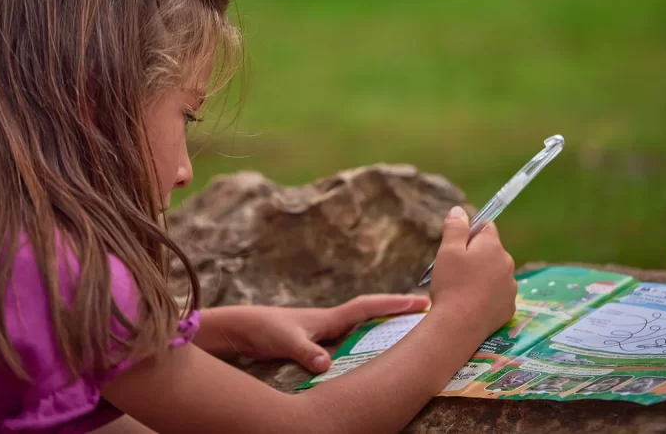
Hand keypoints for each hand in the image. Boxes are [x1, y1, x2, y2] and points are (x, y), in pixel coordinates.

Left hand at [196, 294, 429, 372]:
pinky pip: (348, 341)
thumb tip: (326, 364)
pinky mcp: (314, 343)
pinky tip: (370, 354)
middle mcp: (330, 322)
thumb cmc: (262, 328)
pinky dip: (363, 343)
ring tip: (407, 331)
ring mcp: (323, 332)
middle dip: (397, 312)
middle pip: (371, 314)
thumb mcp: (285, 340)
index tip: (421, 301)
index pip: (367, 307)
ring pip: (361, 328)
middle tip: (425, 311)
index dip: (394, 304)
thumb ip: (306, 351)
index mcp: (328, 318)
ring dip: (382, 327)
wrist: (239, 328)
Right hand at [429, 206, 516, 340]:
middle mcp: (507, 263)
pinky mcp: (509, 307)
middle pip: (492, 251)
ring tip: (462, 290)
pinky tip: (472, 304)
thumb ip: (456, 227)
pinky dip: (487, 296)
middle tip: (455, 270)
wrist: (459, 325)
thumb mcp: (447, 250)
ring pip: (495, 273)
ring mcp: (511, 287)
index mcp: (493, 246)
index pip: (487, 227)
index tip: (457, 246)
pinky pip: (497, 294)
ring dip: (483, 276)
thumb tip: (460, 210)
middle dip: (476, 256)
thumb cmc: (451, 283)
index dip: (471, 234)